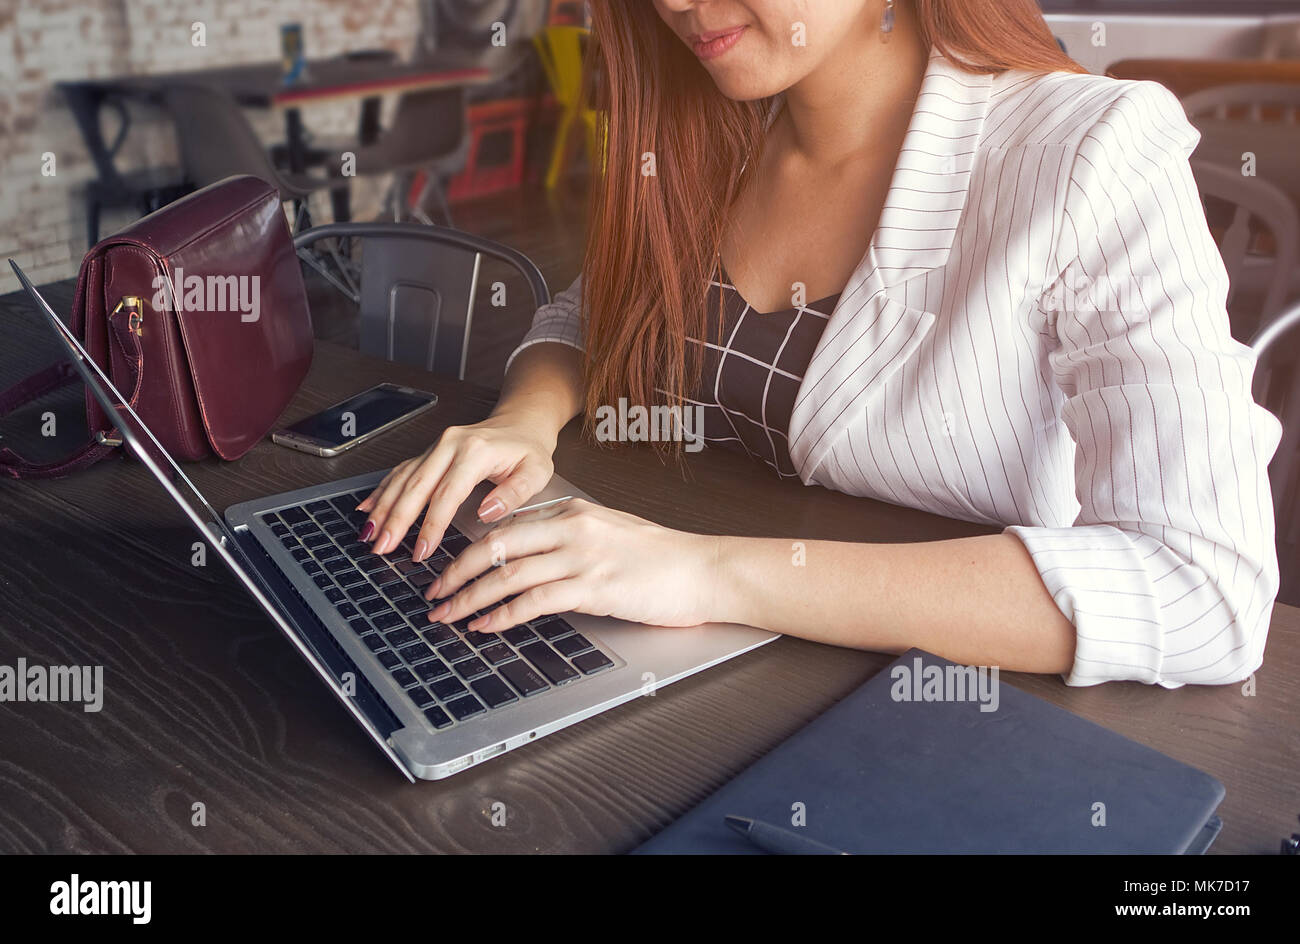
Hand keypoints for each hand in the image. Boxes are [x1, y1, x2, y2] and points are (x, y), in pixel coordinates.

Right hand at [356, 412, 556, 558]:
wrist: (522, 421)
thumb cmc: (529, 449)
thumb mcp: (537, 472)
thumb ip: (515, 493)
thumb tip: (488, 512)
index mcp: (474, 452)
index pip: (446, 495)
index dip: (431, 525)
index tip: (421, 551)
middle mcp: (449, 445)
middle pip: (415, 487)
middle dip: (395, 520)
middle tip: (381, 547)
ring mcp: (436, 447)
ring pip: (402, 479)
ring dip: (382, 507)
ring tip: (368, 534)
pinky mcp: (429, 452)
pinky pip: (401, 471)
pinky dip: (382, 491)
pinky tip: (367, 508)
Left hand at [423, 498, 720, 631]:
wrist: (707, 570)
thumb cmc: (664, 559)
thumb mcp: (610, 534)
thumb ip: (570, 540)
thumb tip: (531, 562)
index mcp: (573, 510)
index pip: (506, 527)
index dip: (470, 550)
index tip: (449, 569)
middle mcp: (572, 527)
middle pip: (495, 545)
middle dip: (456, 572)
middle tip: (432, 593)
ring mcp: (582, 556)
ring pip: (507, 574)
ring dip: (469, 597)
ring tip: (447, 615)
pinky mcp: (594, 587)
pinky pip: (533, 600)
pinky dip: (502, 615)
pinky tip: (485, 626)